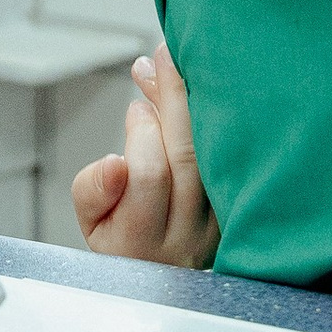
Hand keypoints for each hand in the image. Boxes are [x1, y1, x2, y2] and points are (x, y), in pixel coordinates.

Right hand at [71, 47, 216, 265]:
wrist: (163, 273)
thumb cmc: (121, 237)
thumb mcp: (91, 220)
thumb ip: (93, 191)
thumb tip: (115, 161)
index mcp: (139, 241)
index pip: (148, 175)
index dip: (142, 132)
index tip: (135, 104)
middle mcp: (186, 239)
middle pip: (188, 159)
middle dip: (174, 100)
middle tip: (162, 57)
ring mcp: (218, 229)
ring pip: (215, 159)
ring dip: (198, 107)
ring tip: (180, 71)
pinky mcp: (239, 215)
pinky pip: (233, 163)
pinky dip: (219, 125)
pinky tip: (205, 98)